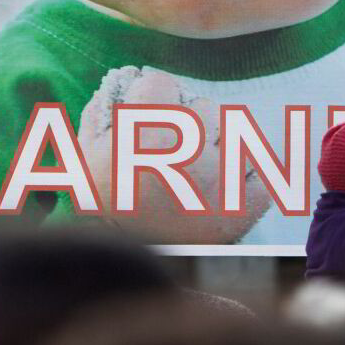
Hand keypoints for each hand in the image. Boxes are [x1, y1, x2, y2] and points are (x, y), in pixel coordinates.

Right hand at [78, 67, 269, 244]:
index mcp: (144, 136)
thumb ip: (101, 114)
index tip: (147, 113)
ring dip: (219, 146)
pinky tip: (223, 188)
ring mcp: (223, 176)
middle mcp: (188, 150)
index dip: (150, 96)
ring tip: (198, 172)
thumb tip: (125, 78)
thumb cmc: (105, 211)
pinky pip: (260, 167)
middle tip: (174, 151)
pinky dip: (246, 175)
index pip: (161, 82)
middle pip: (203, 107)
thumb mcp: (84, 160)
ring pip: (234, 131)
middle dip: (188, 123)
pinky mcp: (248, 202)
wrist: (136, 265)